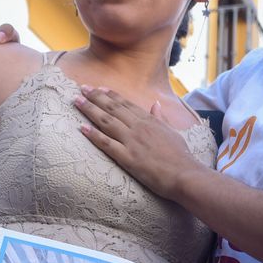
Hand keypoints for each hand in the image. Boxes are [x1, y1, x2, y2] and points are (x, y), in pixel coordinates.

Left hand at [75, 87, 201, 198]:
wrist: (185, 174)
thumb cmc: (181, 156)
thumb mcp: (172, 132)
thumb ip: (161, 118)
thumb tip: (155, 104)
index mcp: (149, 121)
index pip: (126, 104)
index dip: (111, 95)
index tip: (100, 88)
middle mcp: (138, 127)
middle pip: (113, 108)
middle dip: (96, 97)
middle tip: (82, 88)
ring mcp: (132, 141)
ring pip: (106, 121)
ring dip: (90, 110)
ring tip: (77, 101)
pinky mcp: (127, 157)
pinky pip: (107, 144)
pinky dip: (93, 135)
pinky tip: (81, 128)